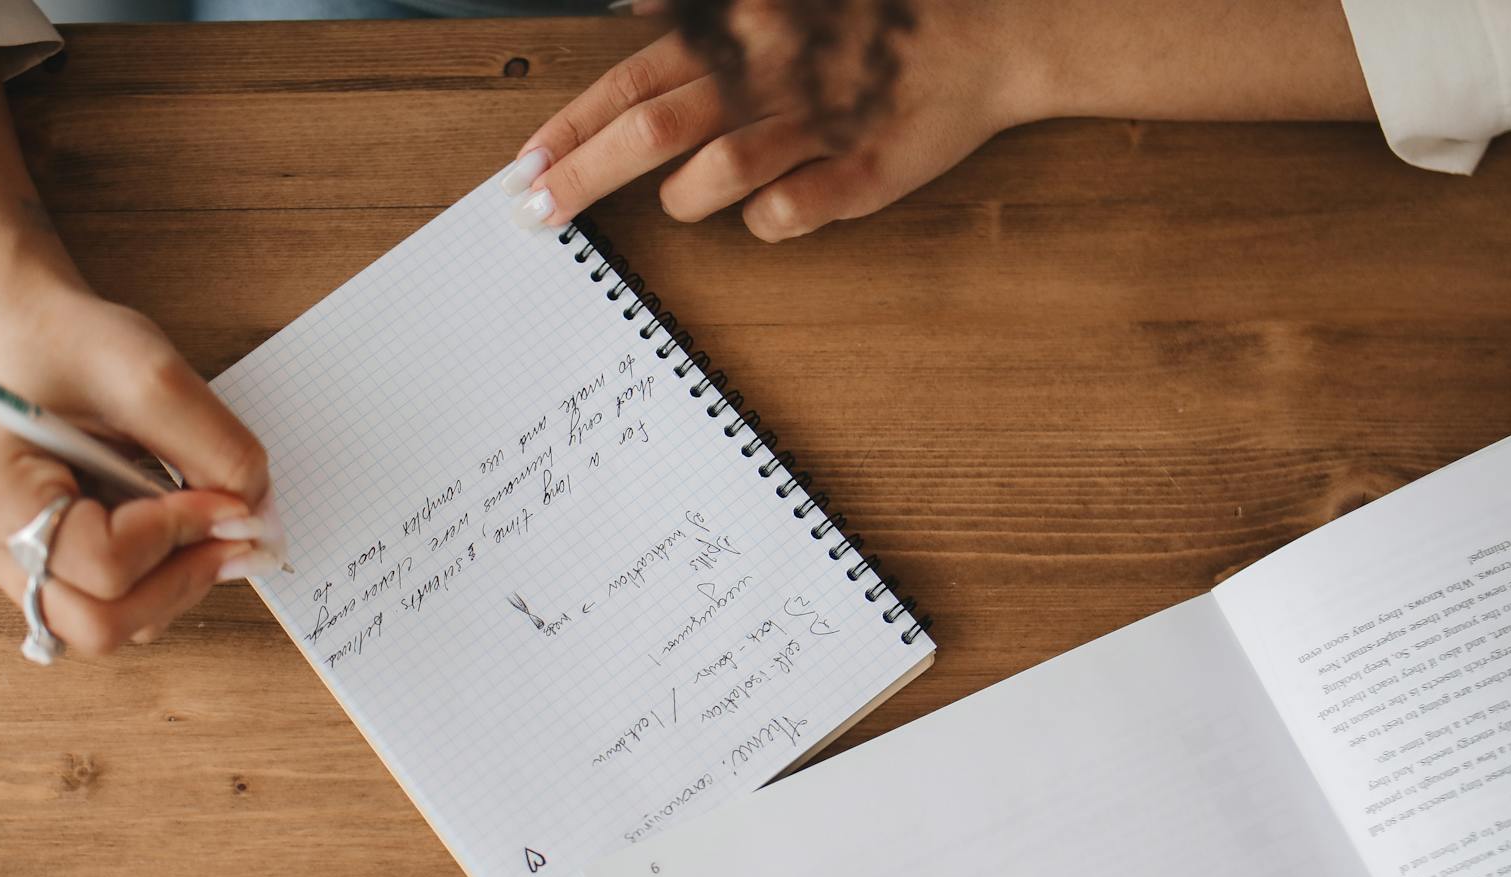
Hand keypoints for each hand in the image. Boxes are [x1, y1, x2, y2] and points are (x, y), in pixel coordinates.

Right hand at [0, 288, 281, 656]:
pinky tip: (175, 526)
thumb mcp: (152, 375)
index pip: (104, 564)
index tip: (225, 498)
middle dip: (182, 579)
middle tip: (232, 528)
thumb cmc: (74, 345)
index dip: (180, 534)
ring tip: (196, 515)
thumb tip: (260, 520)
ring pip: (117, 626)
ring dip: (179, 582)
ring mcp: (19, 569)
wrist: (38, 338)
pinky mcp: (53, 575)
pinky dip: (166, 579)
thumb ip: (215, 449)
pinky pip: (121, 609)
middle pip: (101, 622)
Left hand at [508, 1, 1040, 241]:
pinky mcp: (861, 173)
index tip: (522, 170)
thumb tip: (626, 3)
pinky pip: (786, 213)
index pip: (630, 83)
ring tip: (685, 201)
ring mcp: (812, 126)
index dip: (569, 129)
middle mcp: (765, 74)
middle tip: (539, 214)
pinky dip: (765, 221)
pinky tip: (771, 211)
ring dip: (685, 200)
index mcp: (737, 35)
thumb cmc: (872, 26)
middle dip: (583, 176)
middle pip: (650, 131)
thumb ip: (698, 14)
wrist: (989, 35)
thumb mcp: (775, 0)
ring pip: (715, 177)